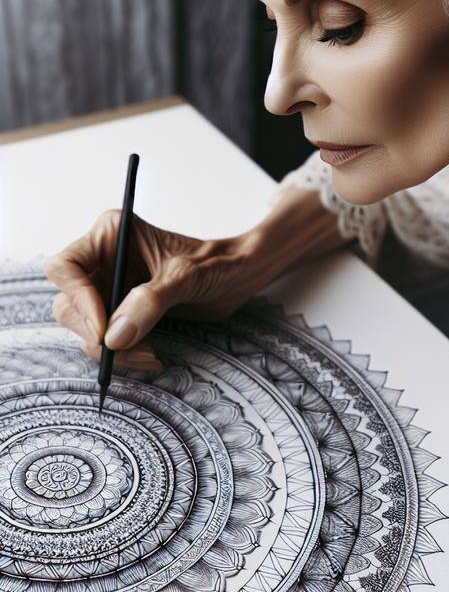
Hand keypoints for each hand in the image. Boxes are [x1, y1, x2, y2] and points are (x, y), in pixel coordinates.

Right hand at [44, 209, 266, 370]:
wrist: (239, 277)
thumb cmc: (216, 264)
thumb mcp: (185, 278)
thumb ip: (150, 302)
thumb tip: (113, 337)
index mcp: (111, 235)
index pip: (66, 267)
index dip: (77, 298)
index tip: (102, 327)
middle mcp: (104, 260)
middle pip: (69, 304)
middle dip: (95, 332)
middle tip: (123, 350)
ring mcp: (112, 288)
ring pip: (86, 328)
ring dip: (112, 349)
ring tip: (149, 355)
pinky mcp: (123, 312)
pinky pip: (107, 340)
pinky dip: (123, 354)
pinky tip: (151, 356)